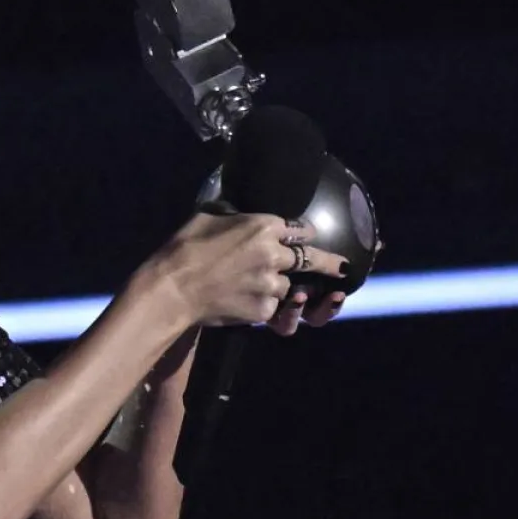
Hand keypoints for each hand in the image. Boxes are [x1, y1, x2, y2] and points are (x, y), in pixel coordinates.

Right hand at [157, 207, 348, 327]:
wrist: (172, 288)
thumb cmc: (184, 248)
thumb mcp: (209, 216)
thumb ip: (233, 213)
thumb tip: (239, 209)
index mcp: (263, 225)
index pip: (300, 227)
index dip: (305, 232)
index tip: (309, 236)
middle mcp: (274, 253)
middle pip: (311, 258)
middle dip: (331, 263)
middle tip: (345, 267)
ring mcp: (271, 284)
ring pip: (290, 287)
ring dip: (283, 288)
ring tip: (266, 290)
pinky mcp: (262, 310)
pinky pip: (273, 308)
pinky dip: (264, 306)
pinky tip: (244, 302)